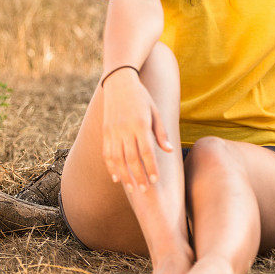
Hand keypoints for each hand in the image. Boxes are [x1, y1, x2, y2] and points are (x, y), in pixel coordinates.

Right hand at [101, 69, 172, 192]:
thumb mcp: (155, 111)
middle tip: (144, 191)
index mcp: (140, 124)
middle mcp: (125, 130)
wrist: (119, 83)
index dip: (151, 167)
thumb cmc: (142, 97)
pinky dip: (111, 167)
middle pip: (131, 159)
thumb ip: (161, 132)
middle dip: (138, 176)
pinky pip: (107, 154)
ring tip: (131, 188)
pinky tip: (116, 177)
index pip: (146, 151)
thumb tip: (169, 150)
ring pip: (117, 159)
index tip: (155, 180)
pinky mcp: (105, 132)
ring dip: (124, 176)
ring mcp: (113, 132)